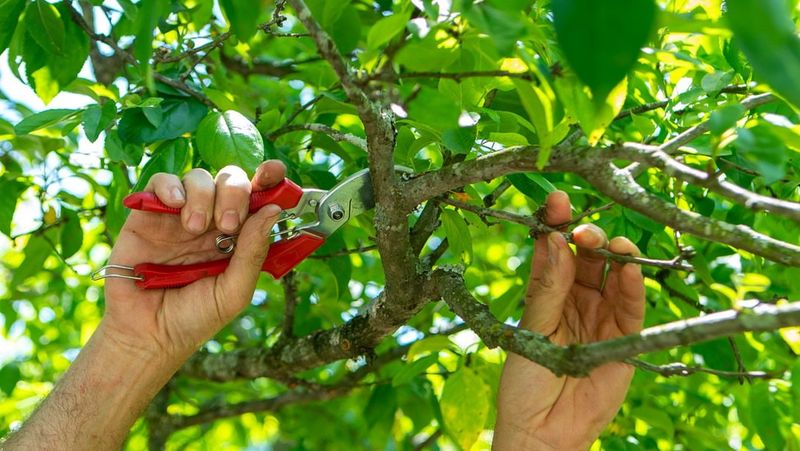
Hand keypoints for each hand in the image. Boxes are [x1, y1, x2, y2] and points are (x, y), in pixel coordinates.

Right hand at [102, 161, 285, 361]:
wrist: (147, 335)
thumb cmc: (193, 317)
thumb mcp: (234, 291)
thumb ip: (253, 252)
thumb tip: (273, 211)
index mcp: (237, 236)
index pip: (258, 197)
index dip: (270, 179)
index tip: (276, 172)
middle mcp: (211, 220)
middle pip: (230, 180)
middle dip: (235, 193)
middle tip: (228, 225)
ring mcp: (180, 215)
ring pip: (198, 177)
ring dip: (204, 195)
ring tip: (195, 228)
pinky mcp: (148, 215)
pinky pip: (160, 182)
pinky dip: (170, 187)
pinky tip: (175, 207)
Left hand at [494, 191, 644, 449]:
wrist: (542, 428)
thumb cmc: (525, 381)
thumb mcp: (531, 330)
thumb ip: (548, 288)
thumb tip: (555, 241)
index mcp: (547, 292)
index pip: (554, 249)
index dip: (556, 223)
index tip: (557, 199)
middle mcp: (575, 298)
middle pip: (588, 256)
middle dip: (587, 237)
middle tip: (582, 232)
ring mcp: (600, 315)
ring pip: (614, 275)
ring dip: (614, 255)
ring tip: (608, 245)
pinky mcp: (623, 337)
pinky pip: (631, 305)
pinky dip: (632, 285)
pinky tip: (628, 269)